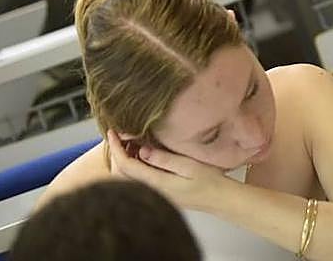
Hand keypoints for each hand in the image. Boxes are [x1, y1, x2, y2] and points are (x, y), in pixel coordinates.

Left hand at [107, 130, 229, 210]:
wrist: (220, 200)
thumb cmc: (210, 182)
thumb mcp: (189, 165)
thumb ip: (164, 158)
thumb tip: (142, 150)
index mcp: (156, 182)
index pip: (126, 166)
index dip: (116, 148)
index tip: (112, 132)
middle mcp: (152, 190)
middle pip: (122, 173)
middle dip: (118, 152)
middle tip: (122, 134)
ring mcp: (155, 192)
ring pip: (129, 176)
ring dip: (126, 158)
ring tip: (133, 139)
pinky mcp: (160, 192)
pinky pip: (139, 178)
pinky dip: (135, 164)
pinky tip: (144, 153)